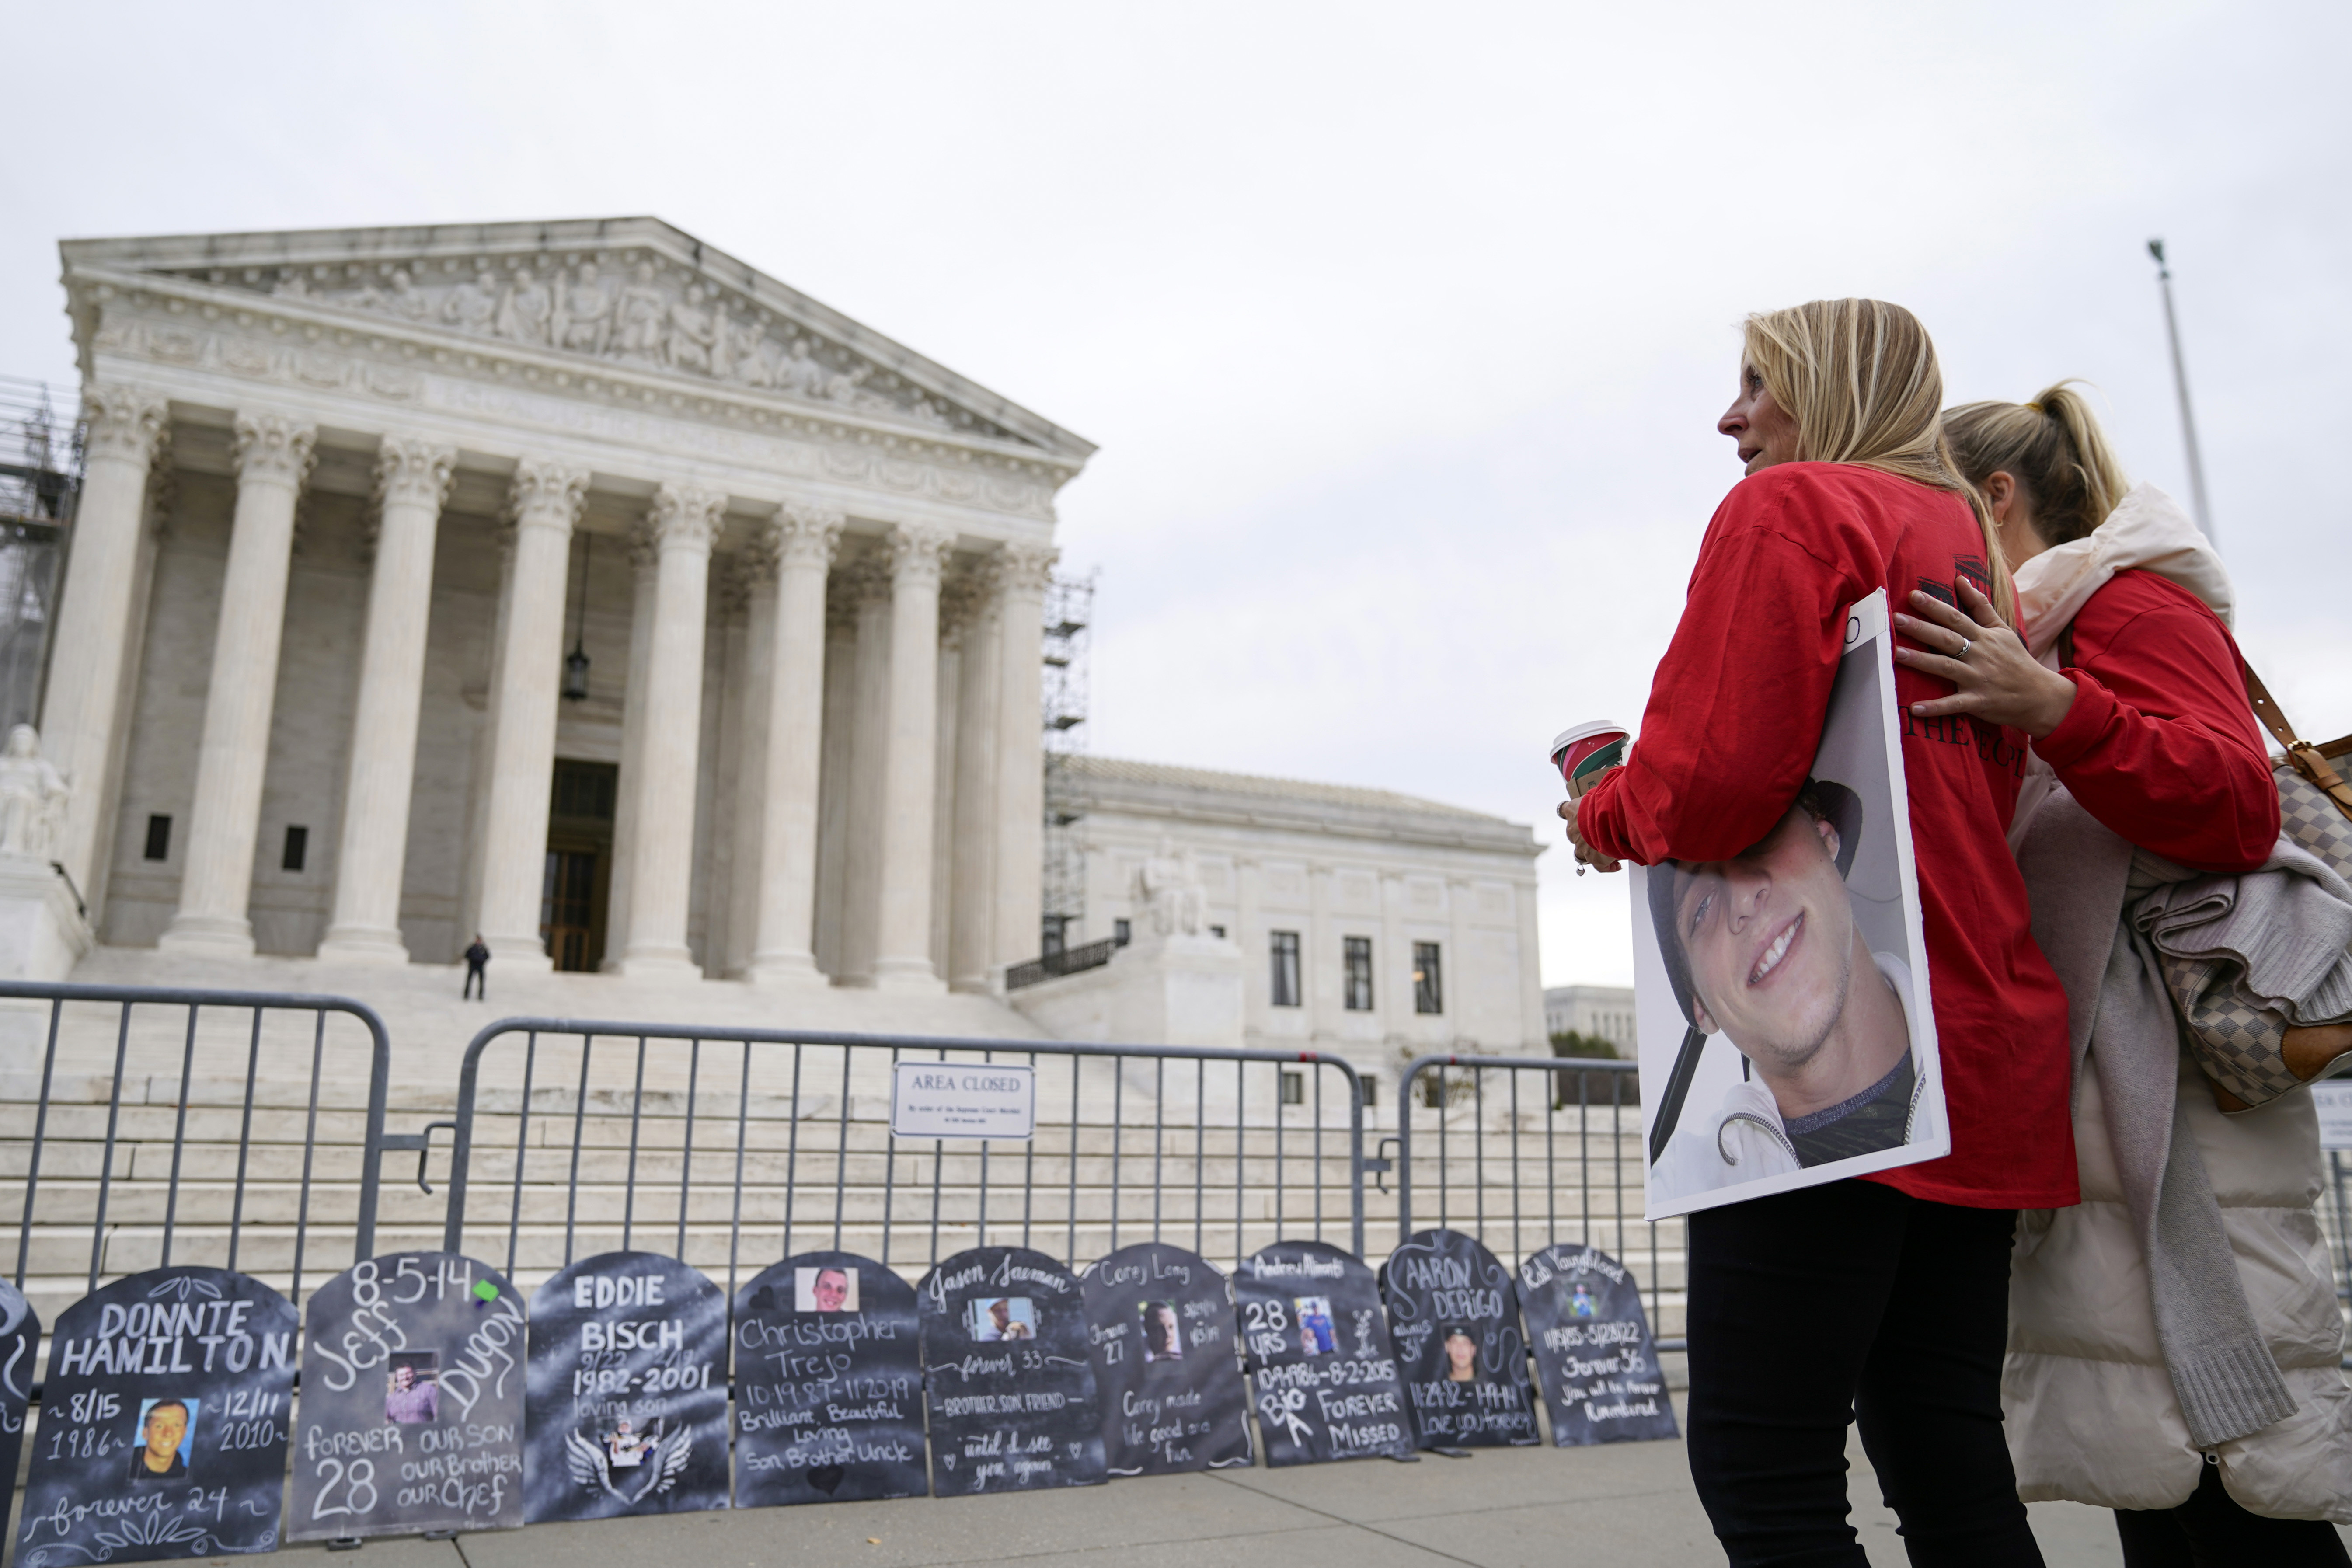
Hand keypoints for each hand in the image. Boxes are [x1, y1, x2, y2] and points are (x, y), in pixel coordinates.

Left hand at [1556, 795, 1621, 873]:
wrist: (1611, 814)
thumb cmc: (1607, 798)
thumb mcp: (1600, 791)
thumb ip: (1599, 796)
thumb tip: (1610, 790)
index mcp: (1573, 810)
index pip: (1565, 810)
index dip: (1572, 814)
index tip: (1575, 815)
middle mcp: (1573, 829)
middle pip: (1575, 834)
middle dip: (1585, 836)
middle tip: (1601, 834)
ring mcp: (1582, 846)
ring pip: (1583, 852)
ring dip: (1594, 852)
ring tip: (1609, 851)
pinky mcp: (1594, 858)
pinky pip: (1600, 866)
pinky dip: (1607, 866)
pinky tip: (1615, 865)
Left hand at [1894, 580, 2076, 738]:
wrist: (2040, 695)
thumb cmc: (2016, 660)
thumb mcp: (2001, 629)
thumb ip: (1980, 605)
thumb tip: (1961, 578)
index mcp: (1983, 637)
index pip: (1955, 617)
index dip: (1934, 606)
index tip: (1913, 595)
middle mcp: (1979, 655)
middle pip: (1946, 639)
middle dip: (1921, 628)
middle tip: (1896, 619)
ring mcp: (1978, 678)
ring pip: (1946, 667)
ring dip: (1921, 661)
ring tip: (1896, 654)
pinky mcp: (1978, 701)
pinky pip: (1954, 704)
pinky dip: (1935, 707)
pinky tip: (1914, 709)